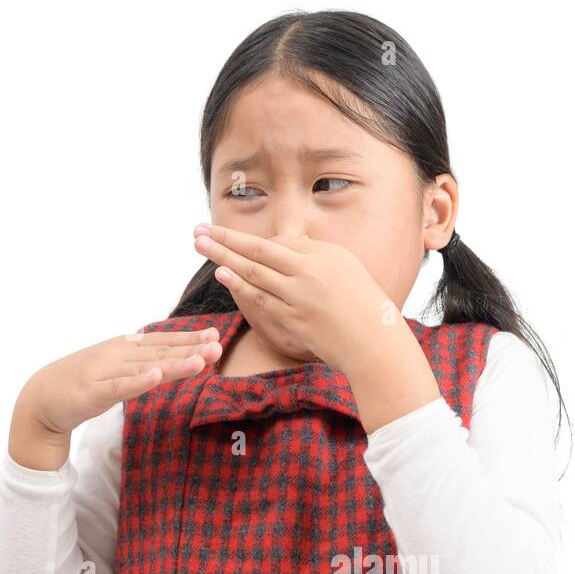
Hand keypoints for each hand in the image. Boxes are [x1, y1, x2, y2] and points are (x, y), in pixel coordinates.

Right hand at [18, 326, 222, 436]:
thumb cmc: (81, 383)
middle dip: (190, 348)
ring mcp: (104, 372)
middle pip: (158, 351)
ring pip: (145, 367)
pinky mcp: (92, 392)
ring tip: (200, 360)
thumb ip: (139, 363)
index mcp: (123, 348)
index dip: (188, 339)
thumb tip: (169, 359)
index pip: (161, 341)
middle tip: (218, 345)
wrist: (41, 399)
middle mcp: (116, 355)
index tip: (215, 335)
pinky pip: (119, 387)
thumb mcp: (114, 369)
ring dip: (174, 363)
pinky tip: (156, 377)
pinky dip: (138, 381)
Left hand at [193, 222, 400, 373]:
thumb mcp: (344, 268)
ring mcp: (299, 297)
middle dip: (226, 239)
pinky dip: (240, 286)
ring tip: (201, 245)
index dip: (248, 240)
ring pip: (254, 273)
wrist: (375, 343)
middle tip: (198, 230)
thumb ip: (313, 254)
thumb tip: (285, 241)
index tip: (222, 234)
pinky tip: (222, 274)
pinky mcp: (294, 320)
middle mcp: (309, 272)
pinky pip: (261, 300)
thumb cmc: (363, 304)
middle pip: (259, 250)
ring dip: (224, 258)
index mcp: (323, 256)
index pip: (278, 242)